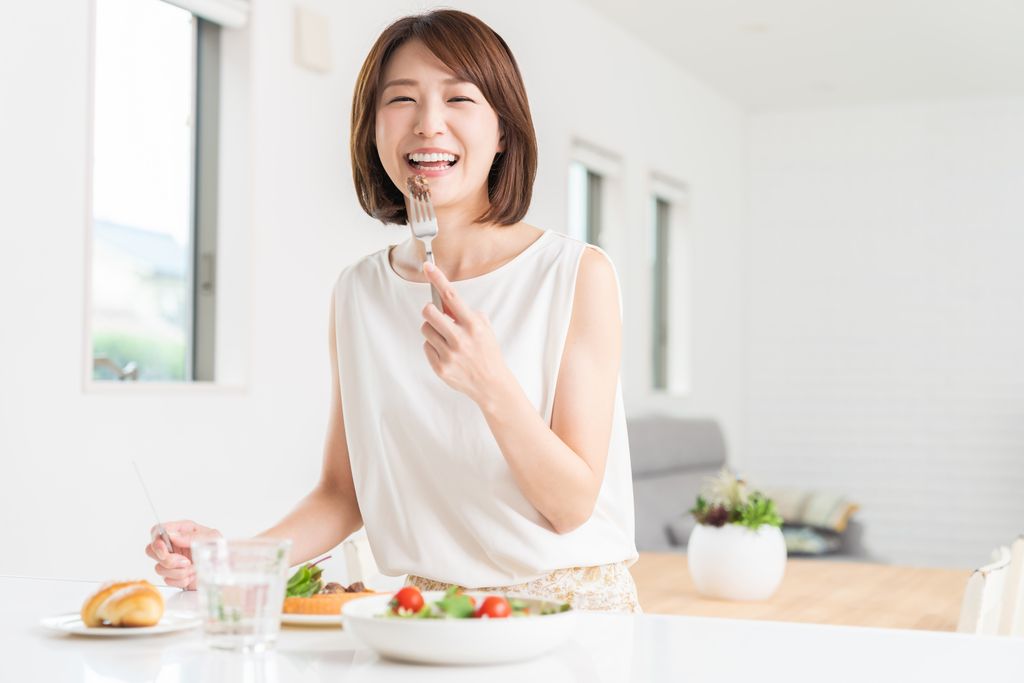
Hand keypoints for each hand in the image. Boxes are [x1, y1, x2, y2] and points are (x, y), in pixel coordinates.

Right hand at [143, 520, 220, 589]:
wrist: (224, 572)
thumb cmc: (220, 552)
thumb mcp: (212, 538)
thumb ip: (191, 536)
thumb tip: (172, 535)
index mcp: (183, 531)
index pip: (158, 531)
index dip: (156, 540)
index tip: (165, 549)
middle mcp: (174, 545)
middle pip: (151, 550)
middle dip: (167, 560)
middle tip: (185, 562)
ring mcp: (172, 560)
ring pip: (159, 568)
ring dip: (179, 571)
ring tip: (194, 568)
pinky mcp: (173, 575)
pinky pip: (167, 580)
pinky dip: (181, 580)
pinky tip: (192, 576)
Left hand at [421, 262, 511, 403]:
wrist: (491, 384)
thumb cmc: (487, 352)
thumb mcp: (484, 328)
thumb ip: (465, 313)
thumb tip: (444, 302)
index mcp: (473, 325)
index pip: (451, 297)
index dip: (438, 279)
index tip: (428, 266)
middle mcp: (460, 339)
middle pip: (429, 312)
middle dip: (430, 311)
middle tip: (436, 315)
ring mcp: (449, 354)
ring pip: (426, 330)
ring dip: (433, 330)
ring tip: (446, 338)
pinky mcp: (441, 367)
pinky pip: (426, 347)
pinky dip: (433, 347)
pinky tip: (447, 353)